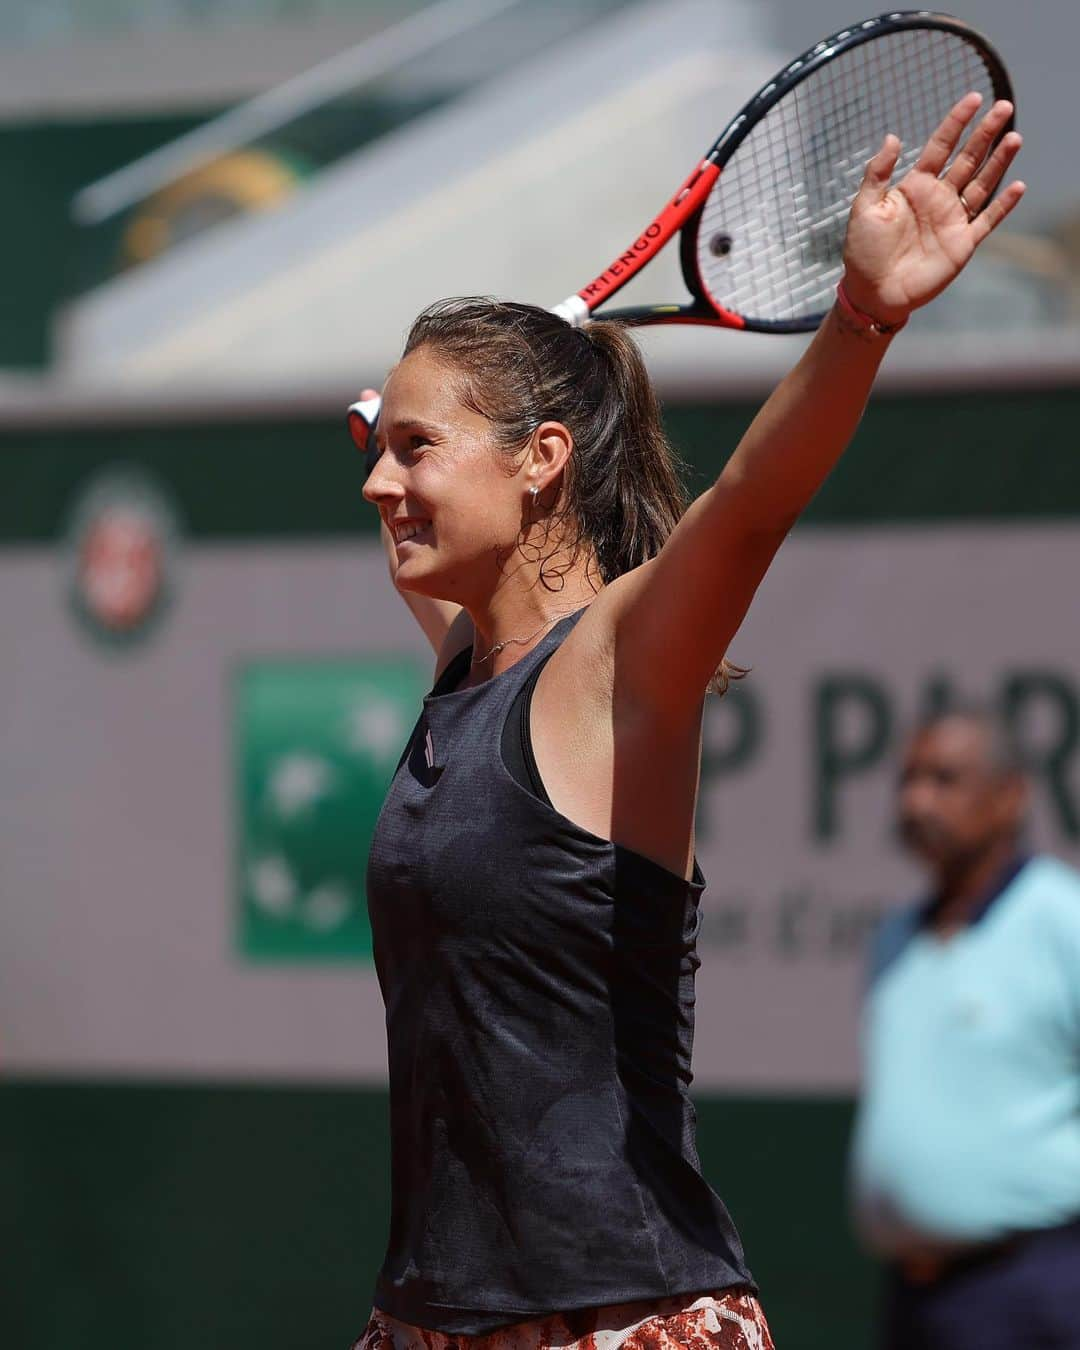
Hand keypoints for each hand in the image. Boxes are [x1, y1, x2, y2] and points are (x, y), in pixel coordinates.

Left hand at [841, 94, 1024, 326]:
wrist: (873, 292)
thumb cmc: (864, 251)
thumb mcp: (864, 207)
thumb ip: (878, 173)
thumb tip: (892, 136)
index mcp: (915, 186)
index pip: (941, 145)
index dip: (957, 122)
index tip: (974, 98)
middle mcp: (938, 198)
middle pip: (968, 158)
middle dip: (986, 133)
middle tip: (1004, 107)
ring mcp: (952, 220)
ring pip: (982, 183)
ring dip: (999, 162)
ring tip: (1014, 137)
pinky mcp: (962, 244)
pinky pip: (987, 220)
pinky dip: (1003, 205)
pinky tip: (1018, 186)